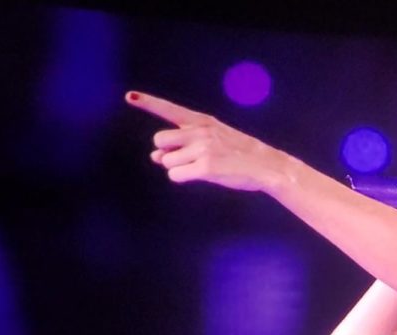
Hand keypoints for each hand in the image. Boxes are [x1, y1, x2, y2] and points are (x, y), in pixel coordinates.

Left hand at [126, 90, 295, 192]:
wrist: (266, 166)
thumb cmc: (237, 154)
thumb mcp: (211, 141)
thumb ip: (182, 145)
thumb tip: (154, 157)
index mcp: (202, 121)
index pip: (169, 109)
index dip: (147, 102)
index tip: (129, 95)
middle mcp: (200, 131)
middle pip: (160, 140)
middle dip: (168, 152)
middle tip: (190, 158)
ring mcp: (203, 149)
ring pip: (166, 161)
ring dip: (177, 167)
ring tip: (201, 166)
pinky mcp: (206, 167)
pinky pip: (175, 175)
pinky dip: (183, 177)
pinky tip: (202, 176)